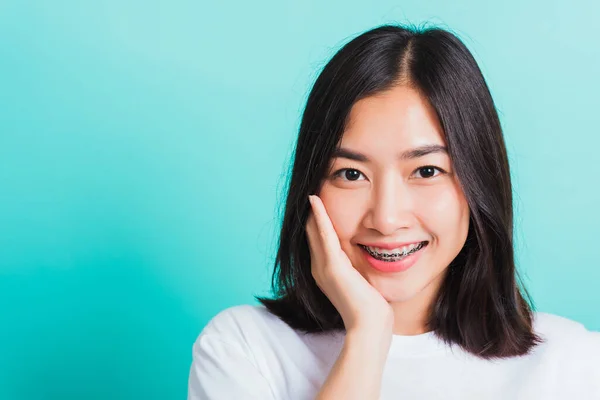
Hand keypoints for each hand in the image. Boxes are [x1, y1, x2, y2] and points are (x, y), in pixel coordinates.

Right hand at [306, 195, 393, 334]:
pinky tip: (315, 201)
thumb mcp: (361, 282)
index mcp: (325, 271)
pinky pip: (323, 235)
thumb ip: (357, 268)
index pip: (317, 240)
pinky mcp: (332, 266)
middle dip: (311, 213)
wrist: (370, 325)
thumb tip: (366, 256)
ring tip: (311, 190)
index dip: (316, 221)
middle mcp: (319, 267)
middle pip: (311, 233)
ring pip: (313, 231)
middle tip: (311, 190)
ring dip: (312, 210)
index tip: (319, 201)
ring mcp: (323, 267)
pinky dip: (319, 216)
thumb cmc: (371, 308)